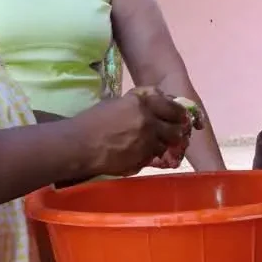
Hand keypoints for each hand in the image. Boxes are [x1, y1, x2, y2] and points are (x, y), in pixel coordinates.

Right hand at [72, 87, 191, 176]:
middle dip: (176, 131)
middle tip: (173, 132)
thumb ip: (139, 102)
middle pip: (175, 128)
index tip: (180, 116)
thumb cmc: (93, 121)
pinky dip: (151, 155)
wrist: (80, 145)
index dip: (179, 113)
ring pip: (166, 144)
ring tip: (155, 144)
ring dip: (163, 144)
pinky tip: (141, 153)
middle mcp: (148, 122)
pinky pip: (154, 157)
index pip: (172, 107)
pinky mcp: (142, 159)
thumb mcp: (117, 103)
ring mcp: (147, 142)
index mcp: (142, 104)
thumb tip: (156, 102)